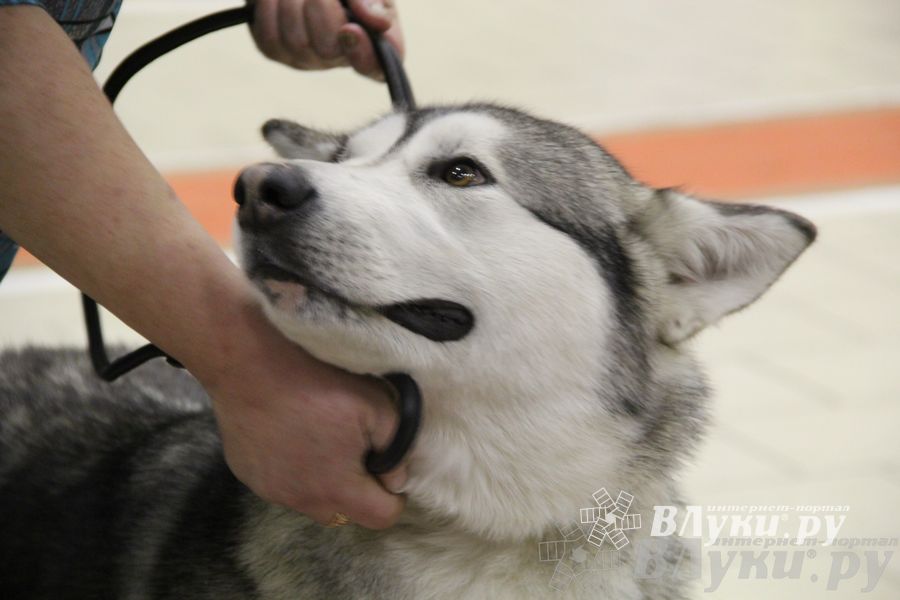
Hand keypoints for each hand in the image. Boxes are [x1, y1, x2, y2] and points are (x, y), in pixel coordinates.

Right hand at [201, 300, 408, 528]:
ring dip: (323, 482)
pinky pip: (281, 485)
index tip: (388, 470)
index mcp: (337, 489)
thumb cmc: (317, 384)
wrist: (249, 367)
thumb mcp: (378, 406)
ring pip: (309, 501)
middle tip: (356, 453)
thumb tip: (395, 476)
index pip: (381, 518)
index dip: (394, 497)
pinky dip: (293, 470)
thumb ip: (397, 448)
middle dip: (357, 493)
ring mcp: (270, 490)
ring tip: (322, 442)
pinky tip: (291, 436)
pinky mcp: (248, 475)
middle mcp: (301, 500)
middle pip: (343, 514)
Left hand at [250, 0, 403, 79]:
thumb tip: (378, 23)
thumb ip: (374, 2)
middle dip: (319, 5)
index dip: (362, 54)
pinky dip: (270, 8)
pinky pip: (269, 36)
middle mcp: (338, 59)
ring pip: (295, 40)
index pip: (374, 66)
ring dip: (293, 1)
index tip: (350, 30)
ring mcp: (306, 59)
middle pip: (327, 48)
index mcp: (370, 44)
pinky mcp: (276, 52)